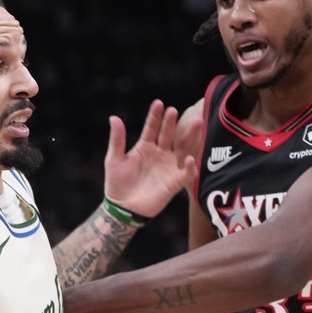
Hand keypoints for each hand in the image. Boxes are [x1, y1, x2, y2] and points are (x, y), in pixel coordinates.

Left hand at [102, 99, 198, 217]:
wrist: (122, 208)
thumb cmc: (117, 183)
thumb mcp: (114, 159)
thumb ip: (117, 139)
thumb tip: (114, 117)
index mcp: (145, 146)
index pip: (152, 127)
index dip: (155, 116)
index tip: (159, 103)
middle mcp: (160, 153)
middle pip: (169, 135)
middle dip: (172, 123)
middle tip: (174, 110)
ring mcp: (168, 167)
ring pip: (183, 148)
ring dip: (190, 136)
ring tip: (197, 123)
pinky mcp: (174, 182)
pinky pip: (186, 173)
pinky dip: (190, 167)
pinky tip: (190, 159)